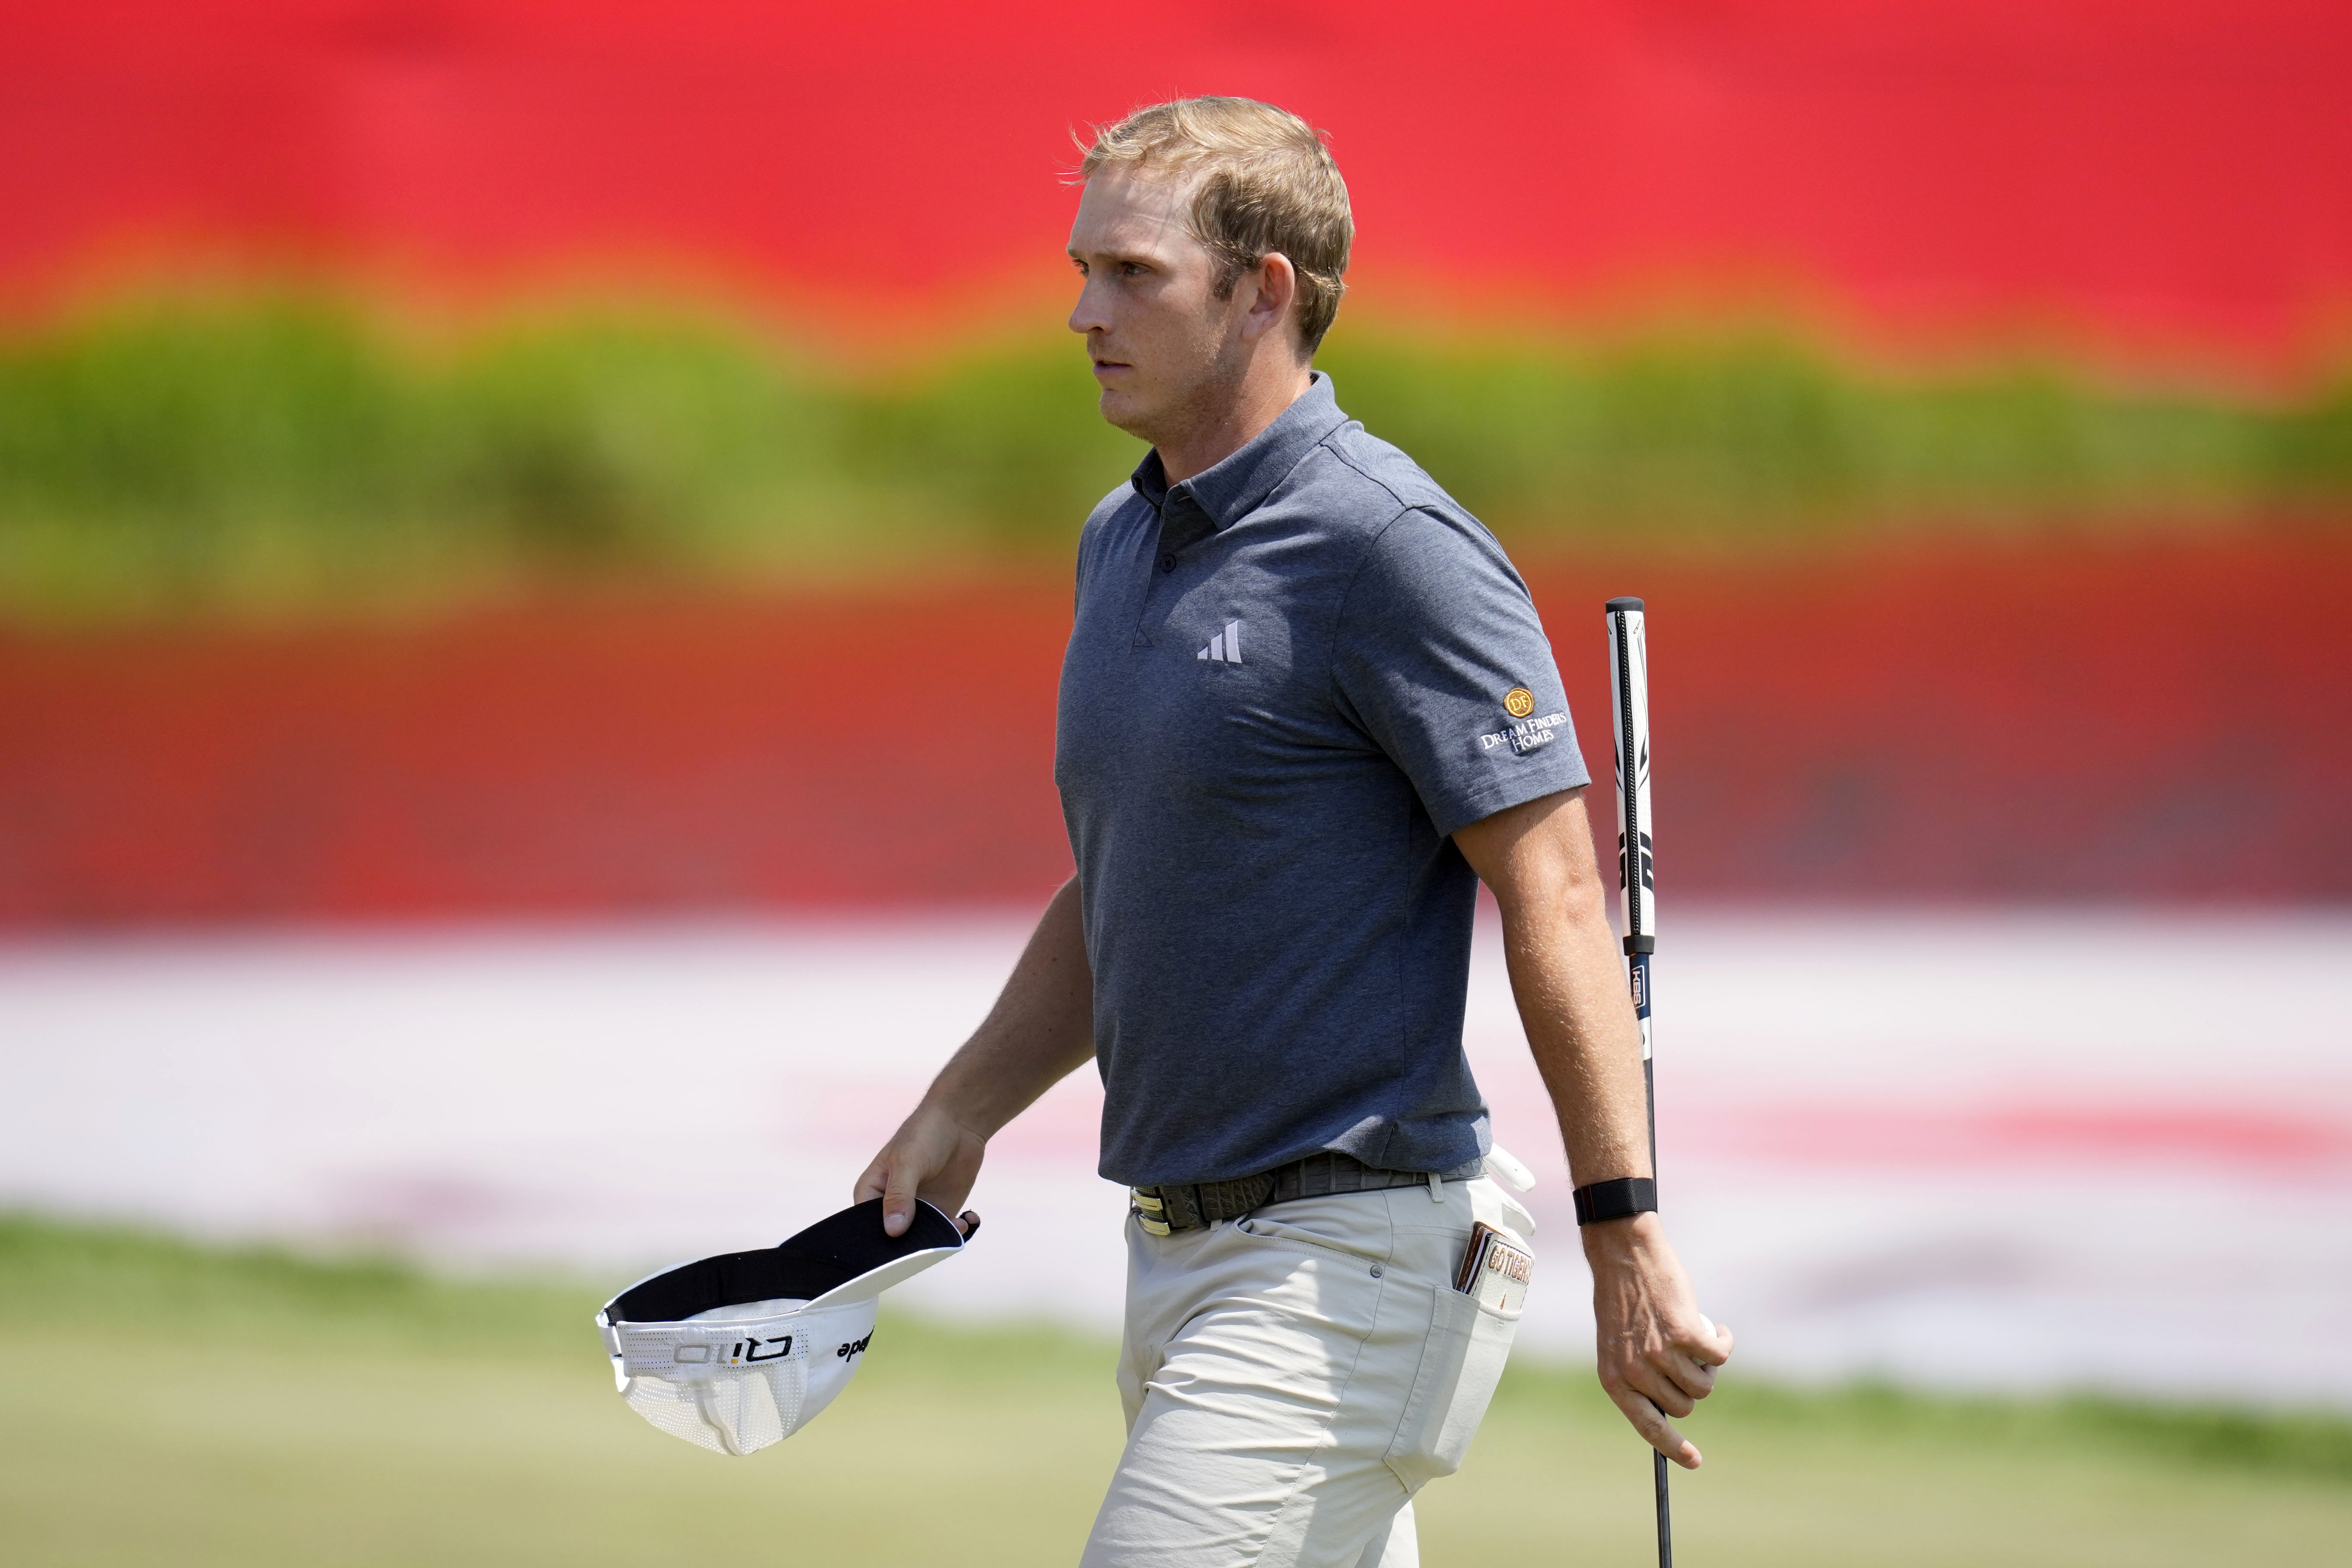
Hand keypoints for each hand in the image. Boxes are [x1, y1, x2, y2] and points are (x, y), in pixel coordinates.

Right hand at [854, 1099, 987, 1237]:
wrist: (959, 1123)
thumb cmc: (924, 1134)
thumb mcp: (907, 1162)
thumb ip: (899, 1196)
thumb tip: (893, 1231)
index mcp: (870, 1193)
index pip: (866, 1227)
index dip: (879, 1241)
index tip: (899, 1250)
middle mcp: (890, 1207)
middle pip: (894, 1240)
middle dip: (913, 1246)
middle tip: (934, 1243)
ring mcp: (916, 1212)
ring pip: (922, 1240)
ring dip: (940, 1238)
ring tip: (958, 1224)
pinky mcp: (940, 1213)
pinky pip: (945, 1232)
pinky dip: (958, 1230)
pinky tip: (969, 1218)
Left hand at [1584, 1212, 1733, 1467]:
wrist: (1624, 1255)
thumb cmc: (1623, 1299)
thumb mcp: (1618, 1344)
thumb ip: (1640, 1375)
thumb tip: (1672, 1405)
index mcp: (1614, 1379)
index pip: (1648, 1427)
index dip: (1673, 1448)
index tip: (1695, 1461)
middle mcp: (1635, 1372)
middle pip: (1684, 1404)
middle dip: (1692, 1386)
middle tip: (1687, 1357)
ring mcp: (1660, 1355)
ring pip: (1703, 1384)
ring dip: (1709, 1366)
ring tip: (1698, 1338)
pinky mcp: (1685, 1335)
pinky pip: (1718, 1356)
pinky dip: (1723, 1342)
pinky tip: (1718, 1329)